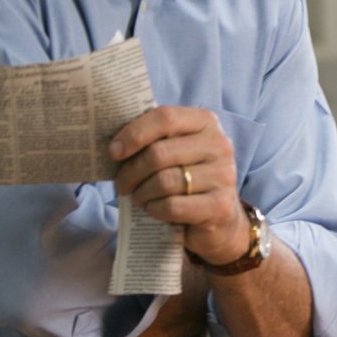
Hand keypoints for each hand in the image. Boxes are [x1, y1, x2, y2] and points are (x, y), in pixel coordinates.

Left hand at [108, 106, 247, 264]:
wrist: (220, 218)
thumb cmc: (187, 178)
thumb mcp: (174, 151)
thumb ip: (153, 139)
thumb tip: (113, 143)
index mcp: (205, 122)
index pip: (165, 118)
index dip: (134, 134)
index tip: (113, 152)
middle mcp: (219, 145)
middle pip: (159, 153)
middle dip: (131, 171)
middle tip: (122, 184)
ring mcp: (223, 175)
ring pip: (164, 181)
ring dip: (142, 193)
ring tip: (138, 198)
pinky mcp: (219, 205)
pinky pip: (172, 206)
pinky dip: (155, 210)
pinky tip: (154, 210)